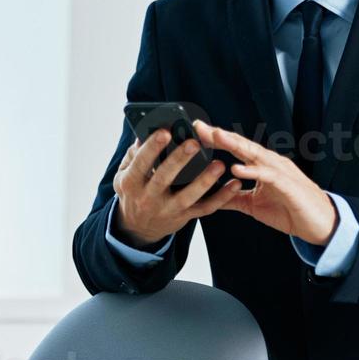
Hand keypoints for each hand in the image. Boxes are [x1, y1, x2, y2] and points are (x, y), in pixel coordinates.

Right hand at [112, 128, 228, 246]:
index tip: (164, 132)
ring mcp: (167, 209)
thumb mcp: (124, 174)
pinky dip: (221, 198)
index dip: (152, 148)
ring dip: (204, 181)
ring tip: (219, 164)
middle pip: (164, 178)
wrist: (138, 227)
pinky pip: (205, 208)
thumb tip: (145, 133)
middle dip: (179, 160)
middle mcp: (148, 198)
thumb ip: (133, 154)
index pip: (141, 163)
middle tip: (193, 143)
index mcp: (131, 183)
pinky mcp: (184, 217)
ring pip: (187, 196)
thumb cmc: (133, 192)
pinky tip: (234, 185)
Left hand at [189, 121, 339, 245]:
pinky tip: (237, 168)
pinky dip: (252, 171)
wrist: (319, 224)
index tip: (197, 131)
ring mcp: (280, 172)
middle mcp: (271, 164)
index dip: (218, 140)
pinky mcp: (288, 185)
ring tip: (216, 137)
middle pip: (243, 145)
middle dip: (221, 135)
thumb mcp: (253, 205)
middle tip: (200, 126)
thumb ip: (234, 198)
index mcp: (263, 166)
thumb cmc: (291, 210)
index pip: (237, 148)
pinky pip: (268, 175)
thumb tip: (212, 197)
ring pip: (255, 154)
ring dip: (235, 145)